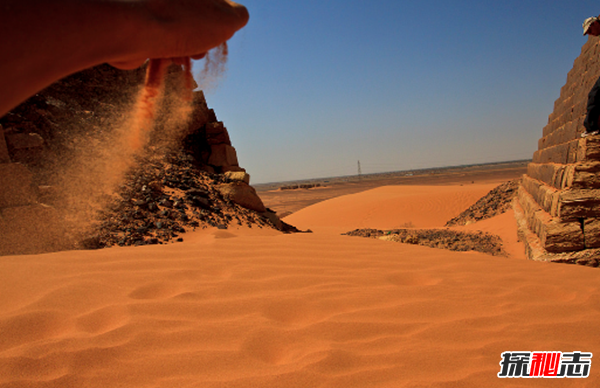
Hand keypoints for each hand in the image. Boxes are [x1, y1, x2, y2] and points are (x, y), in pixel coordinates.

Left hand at [109, 0, 247, 69]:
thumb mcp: (226, 19)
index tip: (218, 36)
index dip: (221, 23)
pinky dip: (165, 51)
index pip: (216, 6)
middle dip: (202, 39)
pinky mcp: (138, 24)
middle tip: (199, 51)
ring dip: (185, 49)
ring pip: (177, 31)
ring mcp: (154, 9)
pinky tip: (166, 59)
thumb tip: (238, 17)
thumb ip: (238, 16)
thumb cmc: (183, 23)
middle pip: (196, 18)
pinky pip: (157, 39)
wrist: (132, 31)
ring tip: (181, 57)